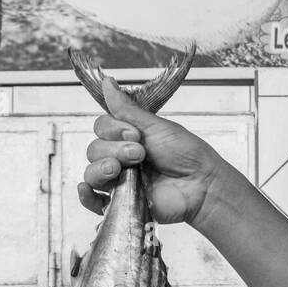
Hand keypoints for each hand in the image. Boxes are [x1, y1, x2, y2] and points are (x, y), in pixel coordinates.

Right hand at [78, 78, 228, 227]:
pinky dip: (86, 196)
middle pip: (94, 150)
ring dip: (101, 168)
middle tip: (139, 154)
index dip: (113, 130)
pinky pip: (94, 202)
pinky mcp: (122, 204)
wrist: (201, 185)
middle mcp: (121, 159)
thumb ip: (127, 109)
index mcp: (129, 138)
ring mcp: (120, 182)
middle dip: (114, 149)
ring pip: (91, 173)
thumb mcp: (156, 126)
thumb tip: (107, 82)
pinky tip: (87, 189)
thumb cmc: (186, 155)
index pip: (101, 128)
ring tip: (120, 170)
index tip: (136, 134)